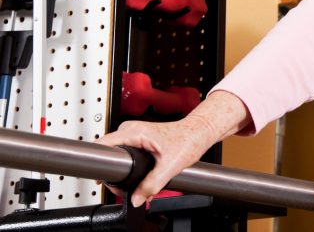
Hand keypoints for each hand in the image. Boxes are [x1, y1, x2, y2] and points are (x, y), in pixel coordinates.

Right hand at [97, 117, 216, 206]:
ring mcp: (133, 132)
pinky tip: (140, 175)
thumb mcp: (170, 166)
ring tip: (136, 181)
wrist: (200, 132)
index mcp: (134, 132)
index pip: (102, 146)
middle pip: (108, 154)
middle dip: (116, 174)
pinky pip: (125, 153)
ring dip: (124, 171)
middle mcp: (131, 129)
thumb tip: (136, 198)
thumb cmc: (189, 140)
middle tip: (126, 186)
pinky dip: (130, 166)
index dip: (99, 164)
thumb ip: (151, 185)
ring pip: (117, 156)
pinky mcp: (138, 138)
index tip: (103, 179)